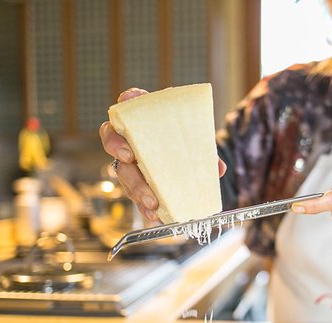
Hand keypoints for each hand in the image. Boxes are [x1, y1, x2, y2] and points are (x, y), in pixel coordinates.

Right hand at [100, 88, 227, 221]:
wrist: (185, 161)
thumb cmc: (184, 144)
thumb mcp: (196, 144)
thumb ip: (205, 152)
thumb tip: (218, 168)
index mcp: (145, 118)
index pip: (130, 101)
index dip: (126, 100)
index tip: (127, 100)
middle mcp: (129, 137)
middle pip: (113, 137)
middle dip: (118, 147)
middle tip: (130, 157)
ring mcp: (127, 160)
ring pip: (121, 171)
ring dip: (135, 186)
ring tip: (150, 201)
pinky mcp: (132, 182)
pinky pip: (132, 193)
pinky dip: (142, 205)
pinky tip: (154, 214)